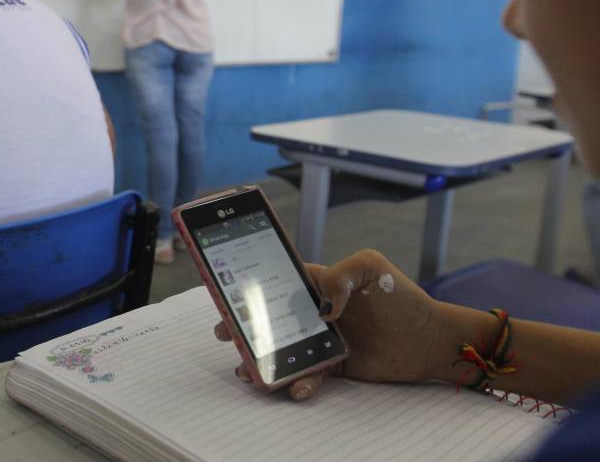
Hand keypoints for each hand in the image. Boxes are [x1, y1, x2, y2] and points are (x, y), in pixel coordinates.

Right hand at [214, 249, 444, 400]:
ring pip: (284, 351)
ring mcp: (323, 340)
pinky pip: (309, 375)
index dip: (251, 288)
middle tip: (226, 334)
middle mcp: (315, 311)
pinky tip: (297, 388)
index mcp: (318, 283)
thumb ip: (340, 275)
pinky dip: (300, 383)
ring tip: (249, 370)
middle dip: (245, 326)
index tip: (229, 295)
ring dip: (264, 361)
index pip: (277, 282)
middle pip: (271, 319)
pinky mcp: (334, 366)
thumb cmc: (401, 295)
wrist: (429, 338)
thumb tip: (321, 305)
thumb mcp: (371, 267)